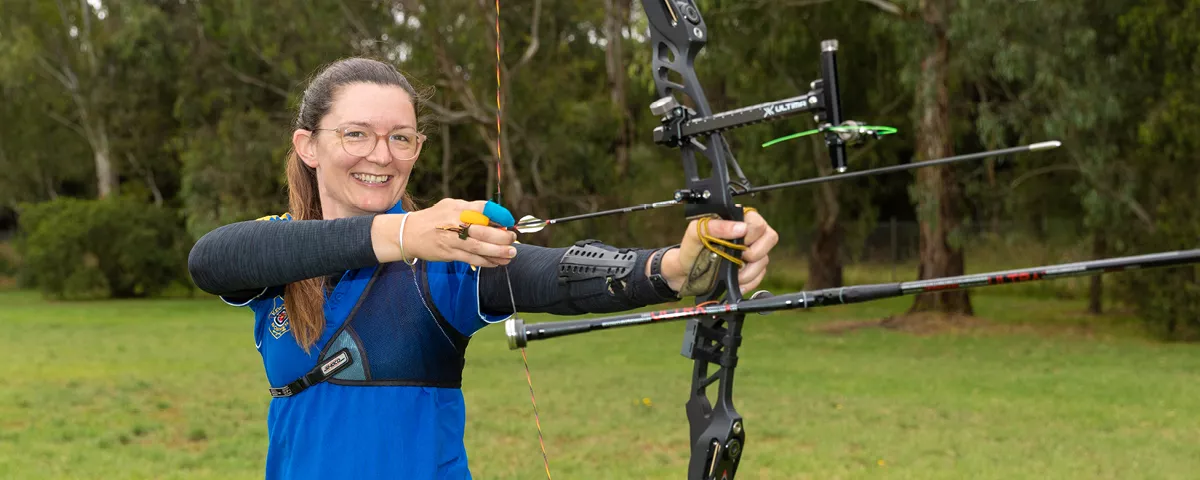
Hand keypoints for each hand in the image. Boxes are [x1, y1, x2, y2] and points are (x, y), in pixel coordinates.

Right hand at [395, 199, 517, 266]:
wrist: (408, 233)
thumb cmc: (434, 218)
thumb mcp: (451, 205)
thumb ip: (471, 209)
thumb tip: (496, 216)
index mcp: (458, 208)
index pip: (483, 208)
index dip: (500, 215)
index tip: (509, 221)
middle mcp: (455, 222)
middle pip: (483, 230)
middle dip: (502, 237)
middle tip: (513, 239)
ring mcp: (451, 239)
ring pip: (479, 247)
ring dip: (498, 252)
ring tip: (511, 254)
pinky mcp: (449, 253)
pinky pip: (471, 259)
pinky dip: (486, 262)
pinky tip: (496, 262)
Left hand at [660, 209, 778, 294]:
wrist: (685, 273)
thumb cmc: (690, 249)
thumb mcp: (695, 233)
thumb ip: (715, 226)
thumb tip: (741, 228)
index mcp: (737, 219)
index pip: (758, 223)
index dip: (750, 235)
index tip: (736, 244)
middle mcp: (748, 234)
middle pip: (770, 238)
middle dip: (754, 253)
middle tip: (739, 258)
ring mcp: (752, 252)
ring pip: (765, 260)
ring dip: (748, 271)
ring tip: (732, 273)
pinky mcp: (752, 270)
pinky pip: (759, 277)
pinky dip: (747, 282)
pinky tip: (734, 281)